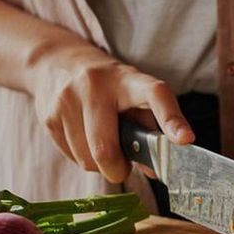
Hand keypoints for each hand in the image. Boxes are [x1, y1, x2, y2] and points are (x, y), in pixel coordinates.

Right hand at [26, 43, 192, 182]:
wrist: (56, 63)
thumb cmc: (108, 88)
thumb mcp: (133, 96)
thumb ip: (149, 131)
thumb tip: (156, 170)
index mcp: (128, 80)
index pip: (154, 95)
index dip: (171, 120)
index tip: (185, 140)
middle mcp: (95, 85)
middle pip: (105, 148)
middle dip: (117, 169)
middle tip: (122, 167)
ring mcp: (67, 100)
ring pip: (87, 159)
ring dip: (98, 165)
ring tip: (101, 145)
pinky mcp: (48, 116)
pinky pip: (71, 157)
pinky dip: (81, 158)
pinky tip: (83, 139)